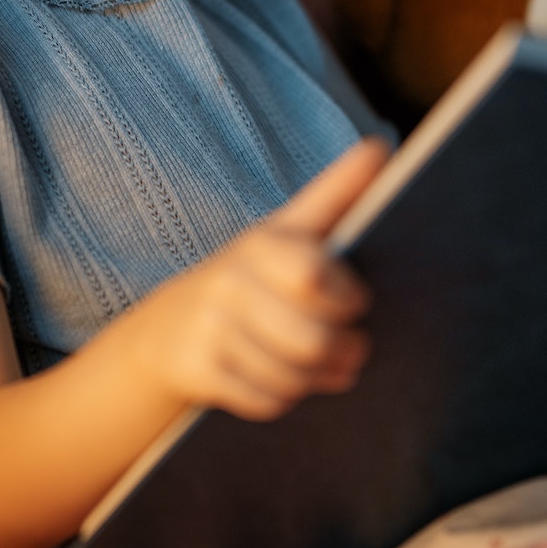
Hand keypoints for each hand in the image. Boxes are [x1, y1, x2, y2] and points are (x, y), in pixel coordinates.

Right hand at [122, 138, 388, 420]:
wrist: (167, 329)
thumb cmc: (253, 276)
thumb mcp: (289, 230)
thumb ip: (336, 193)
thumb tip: (379, 148)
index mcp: (263, 241)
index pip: (313, 273)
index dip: (346, 296)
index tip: (358, 302)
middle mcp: (231, 279)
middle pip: (312, 338)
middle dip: (344, 351)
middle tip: (355, 351)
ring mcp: (210, 324)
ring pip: (291, 375)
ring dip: (318, 379)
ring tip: (330, 369)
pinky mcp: (197, 367)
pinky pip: (264, 400)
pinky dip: (284, 398)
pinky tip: (287, 383)